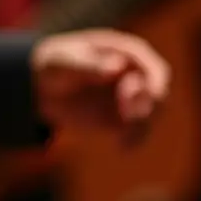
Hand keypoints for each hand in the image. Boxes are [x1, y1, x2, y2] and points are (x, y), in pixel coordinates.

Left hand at [30, 30, 169, 143]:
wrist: (40, 88)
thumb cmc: (55, 66)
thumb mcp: (66, 63)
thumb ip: (90, 65)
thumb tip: (116, 66)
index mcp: (126, 53)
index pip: (153, 67)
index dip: (153, 83)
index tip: (136, 96)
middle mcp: (134, 75)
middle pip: (159, 93)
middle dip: (148, 107)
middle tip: (127, 116)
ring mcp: (130, 99)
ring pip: (152, 115)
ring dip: (143, 126)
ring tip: (124, 138)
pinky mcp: (122, 119)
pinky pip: (138, 131)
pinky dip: (135, 140)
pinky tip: (122, 148)